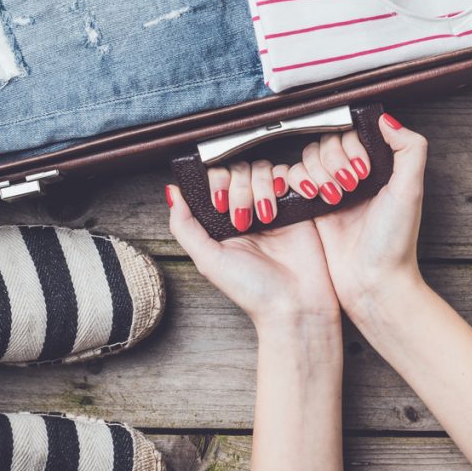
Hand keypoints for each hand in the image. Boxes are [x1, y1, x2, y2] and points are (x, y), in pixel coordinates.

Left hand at [165, 179, 338, 335]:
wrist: (295, 302)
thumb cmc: (252, 288)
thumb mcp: (208, 260)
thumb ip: (185, 227)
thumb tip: (172, 192)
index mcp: (223, 219)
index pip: (215, 178)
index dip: (217, 182)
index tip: (219, 205)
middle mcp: (248, 207)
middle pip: (239, 169)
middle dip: (240, 190)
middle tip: (245, 220)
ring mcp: (274, 204)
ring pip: (263, 168)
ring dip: (262, 187)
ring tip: (267, 218)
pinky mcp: (299, 204)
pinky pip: (291, 173)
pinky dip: (288, 180)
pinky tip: (284, 200)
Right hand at [312, 113, 428, 316]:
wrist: (372, 283)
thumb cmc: (395, 241)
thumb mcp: (410, 191)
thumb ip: (409, 149)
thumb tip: (386, 118)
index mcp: (378, 168)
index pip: (353, 134)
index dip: (351, 146)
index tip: (362, 171)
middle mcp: (354, 176)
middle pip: (326, 142)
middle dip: (332, 161)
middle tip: (347, 189)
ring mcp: (331, 191)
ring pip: (307, 158)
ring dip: (316, 172)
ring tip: (332, 198)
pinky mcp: (311, 208)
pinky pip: (294, 179)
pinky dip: (299, 182)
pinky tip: (313, 198)